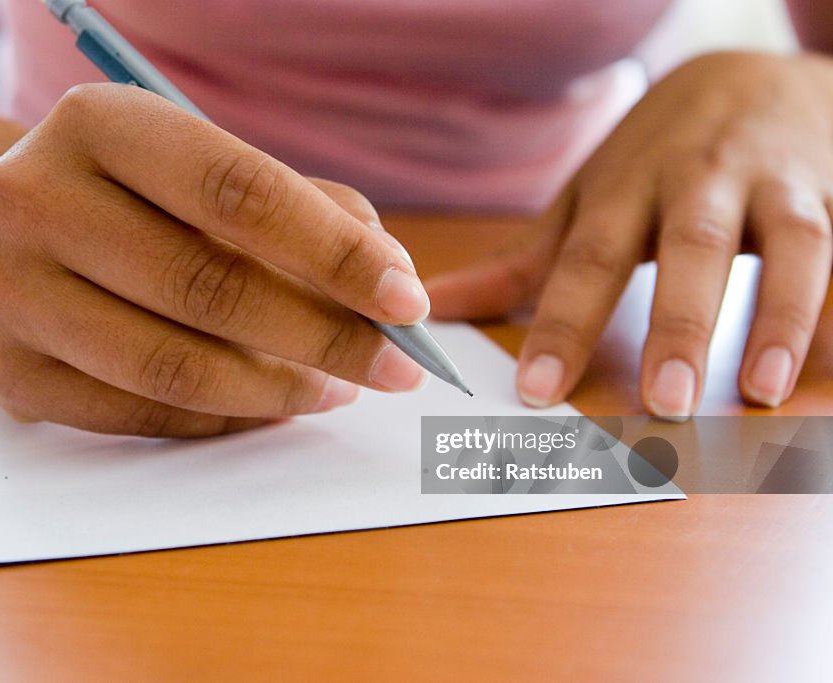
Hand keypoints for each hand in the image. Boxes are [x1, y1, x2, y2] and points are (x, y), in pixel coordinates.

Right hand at [0, 84, 427, 436]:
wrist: (11, 231)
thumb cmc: (138, 199)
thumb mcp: (209, 173)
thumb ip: (307, 212)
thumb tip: (391, 284)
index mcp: (99, 122)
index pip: (238, 191)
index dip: (334, 253)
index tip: (407, 301)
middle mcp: (31, 198)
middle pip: (209, 288)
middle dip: (325, 338)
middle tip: (395, 367)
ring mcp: (3, 290)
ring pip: (172, 367)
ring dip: (277, 391)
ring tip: (336, 389)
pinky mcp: (2, 370)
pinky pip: (139, 415)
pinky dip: (221, 421)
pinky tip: (265, 406)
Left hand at [427, 52, 832, 416]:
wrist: (755, 73)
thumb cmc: (654, 154)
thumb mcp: (585, 198)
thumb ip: (522, 261)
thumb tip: (436, 303)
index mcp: (622, 186)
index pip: (587, 258)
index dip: (563, 324)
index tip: (537, 390)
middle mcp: (696, 179)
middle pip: (688, 248)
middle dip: (677, 323)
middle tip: (664, 402)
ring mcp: (770, 183)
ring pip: (783, 244)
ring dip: (773, 317)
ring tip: (759, 392)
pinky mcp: (825, 193)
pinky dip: (826, 303)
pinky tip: (810, 365)